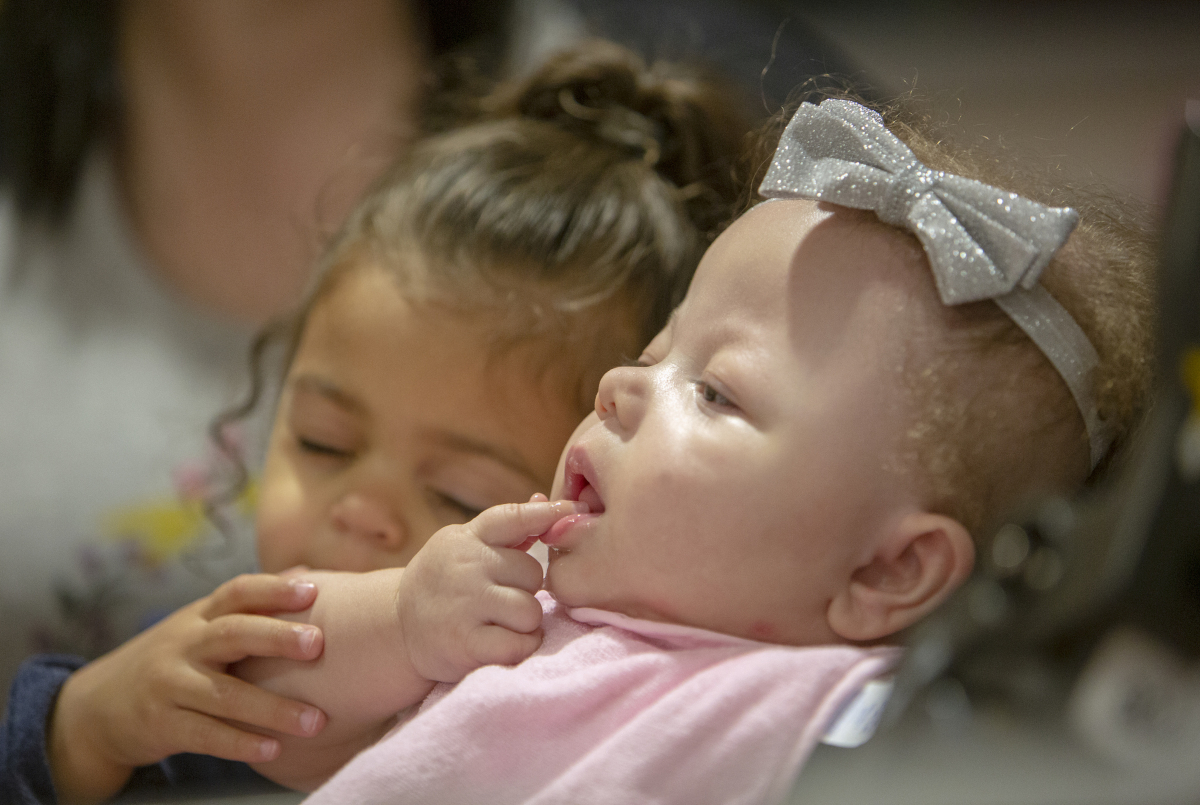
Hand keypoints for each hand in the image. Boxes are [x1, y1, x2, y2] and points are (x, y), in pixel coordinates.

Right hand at [49, 574, 328, 803]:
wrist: (98, 707)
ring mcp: (169, 685)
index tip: (313, 592)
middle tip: (318, 644)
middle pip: (231, 634)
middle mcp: (184, 644)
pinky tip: (274, 750)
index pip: (237, 592)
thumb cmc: (173, 660)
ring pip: (224, 694)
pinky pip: (205, 735)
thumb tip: (308, 573)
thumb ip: (250, 604)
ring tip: (315, 721)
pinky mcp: (160, 725)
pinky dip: (240, 743)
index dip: (273, 588)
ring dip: (272, 709)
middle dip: (276, 637)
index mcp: (200, 616)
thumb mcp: (201, 625)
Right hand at [397, 494, 587, 682]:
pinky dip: (521, 647)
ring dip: (526, 622)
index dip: (547, 513)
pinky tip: (502, 643)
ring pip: (531, 611)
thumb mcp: (464, 547)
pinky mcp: (466, 644)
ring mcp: (464, 605)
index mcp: (466, 539)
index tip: (574, 508)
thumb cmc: (442, 583)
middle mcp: (465, 567)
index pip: (512, 518)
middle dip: (527, 589)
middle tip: (503, 598)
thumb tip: (545, 500)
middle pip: (533, 574)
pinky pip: (520, 644)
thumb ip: (506, 530)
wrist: (396, 627)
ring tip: (502, 622)